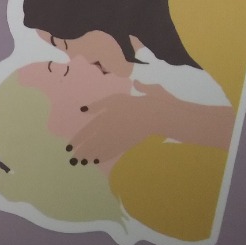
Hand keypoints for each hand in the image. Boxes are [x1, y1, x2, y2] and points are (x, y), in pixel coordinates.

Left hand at [65, 81, 168, 167]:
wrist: (151, 115)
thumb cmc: (131, 104)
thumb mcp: (113, 99)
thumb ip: (97, 105)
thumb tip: (82, 110)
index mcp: (103, 119)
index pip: (86, 133)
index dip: (77, 141)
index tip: (69, 148)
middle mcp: (107, 132)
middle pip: (91, 144)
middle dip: (81, 152)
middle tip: (72, 160)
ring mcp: (116, 140)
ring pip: (100, 150)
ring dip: (90, 157)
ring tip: (82, 162)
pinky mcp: (125, 145)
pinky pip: (112, 153)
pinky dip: (104, 157)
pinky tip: (98, 160)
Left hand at [67, 81, 235, 167]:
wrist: (176, 116)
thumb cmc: (168, 103)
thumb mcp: (156, 91)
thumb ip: (146, 88)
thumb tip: (141, 83)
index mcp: (125, 100)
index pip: (104, 106)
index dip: (92, 111)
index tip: (81, 116)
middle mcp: (121, 113)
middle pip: (98, 128)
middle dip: (82, 141)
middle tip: (69, 151)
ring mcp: (126, 126)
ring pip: (103, 140)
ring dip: (89, 151)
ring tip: (77, 160)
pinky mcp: (133, 138)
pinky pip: (117, 147)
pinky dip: (106, 153)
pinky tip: (96, 161)